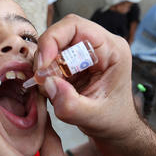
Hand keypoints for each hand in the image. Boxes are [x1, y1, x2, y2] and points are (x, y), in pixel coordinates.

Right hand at [34, 15, 137, 140]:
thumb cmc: (112, 120)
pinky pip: (52, 60)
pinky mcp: (74, 62)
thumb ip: (71, 105)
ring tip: (50, 89)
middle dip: (45, 56)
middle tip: (41, 80)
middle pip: (61, 33)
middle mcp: (99, 45)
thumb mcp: (93, 117)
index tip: (42, 65)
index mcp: (112, 50)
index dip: (53, 40)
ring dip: (45, 67)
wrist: (115, 128)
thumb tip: (48, 85)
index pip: (76, 27)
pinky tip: (53, 89)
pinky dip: (46, 74)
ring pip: (53, 46)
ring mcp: (85, 53)